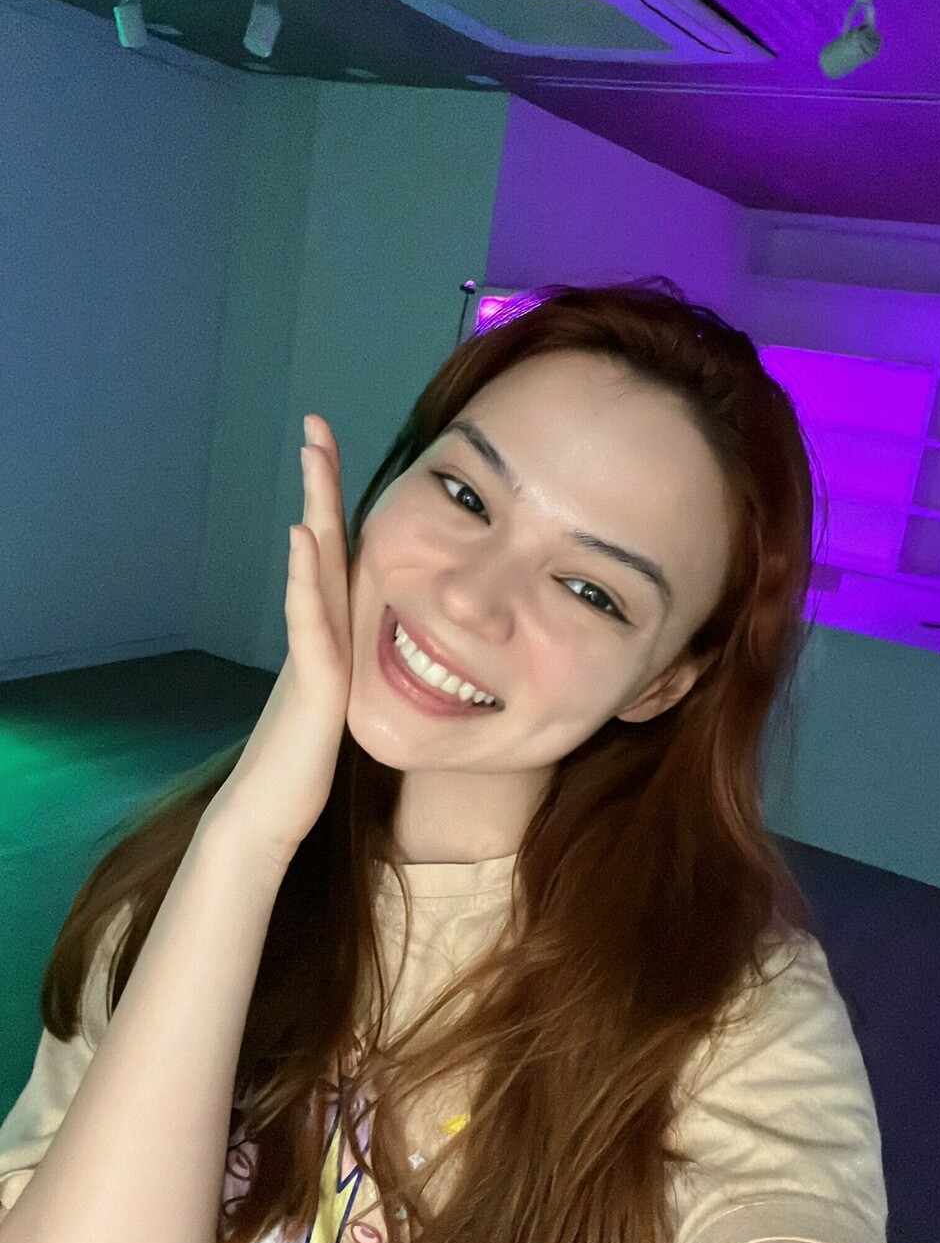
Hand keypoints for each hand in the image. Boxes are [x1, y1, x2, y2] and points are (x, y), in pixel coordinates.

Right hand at [202, 415, 353, 865]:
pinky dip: (306, 577)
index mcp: (328, 635)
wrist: (265, 818)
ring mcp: (310, 653)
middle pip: (323, 543)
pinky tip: (307, 537)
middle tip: (316, 424)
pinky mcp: (313, 686)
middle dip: (320, 482)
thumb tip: (370, 651)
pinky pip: (310, 621)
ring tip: (313, 454)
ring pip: (315, 569)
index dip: (336, 504)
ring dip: (316, 508)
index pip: (339, 556)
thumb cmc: (303, 769)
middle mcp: (315, 632)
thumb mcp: (340, 706)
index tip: (332, 451)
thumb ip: (350, 670)